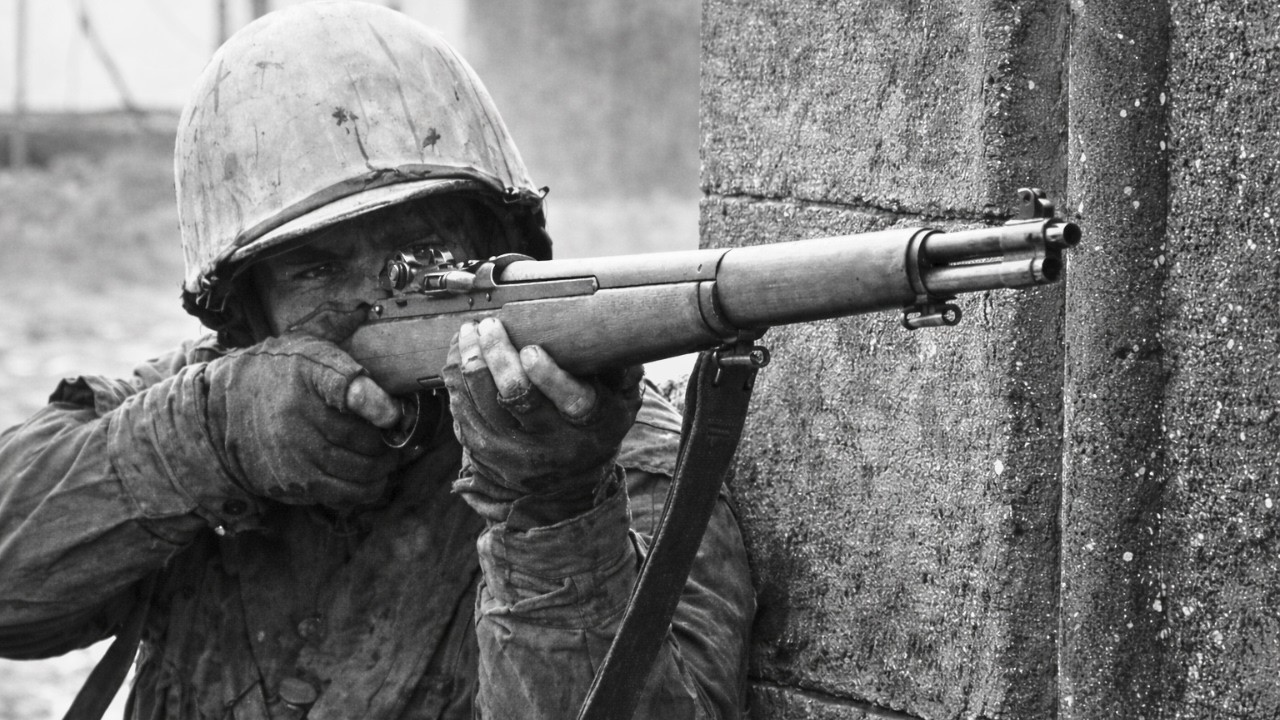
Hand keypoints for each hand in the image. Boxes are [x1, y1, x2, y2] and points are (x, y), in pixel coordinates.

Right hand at [204, 305, 401, 508]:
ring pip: (361, 470)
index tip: (393, 412)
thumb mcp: (299, 340)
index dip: (377, 403)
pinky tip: (368, 473)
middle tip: (395, 433)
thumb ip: (335, 324)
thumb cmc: (273, 373)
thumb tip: (364, 307)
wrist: (217, 412)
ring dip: (382, 465)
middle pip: (365, 439)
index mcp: (308, 370)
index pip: (349, 388)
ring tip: (384, 453)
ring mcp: (295, 452)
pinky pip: (347, 494)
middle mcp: (300, 414)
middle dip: (389, 439)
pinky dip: (368, 487)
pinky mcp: (293, 482)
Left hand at [444, 317, 642, 524]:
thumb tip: (622, 347)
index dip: (550, 377)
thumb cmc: (594, 429)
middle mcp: (550, 443)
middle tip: (490, 326)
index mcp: (589, 426)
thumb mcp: (621, 406)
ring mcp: (513, 452)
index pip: (573, 402)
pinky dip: (456, 381)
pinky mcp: (485, 453)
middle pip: (517, 396)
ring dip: (470, 361)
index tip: (532, 350)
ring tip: (468, 332)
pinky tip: (457, 356)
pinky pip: (462, 413)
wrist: (565, 487)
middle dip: (498, 355)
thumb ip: (624, 375)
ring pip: (481, 403)